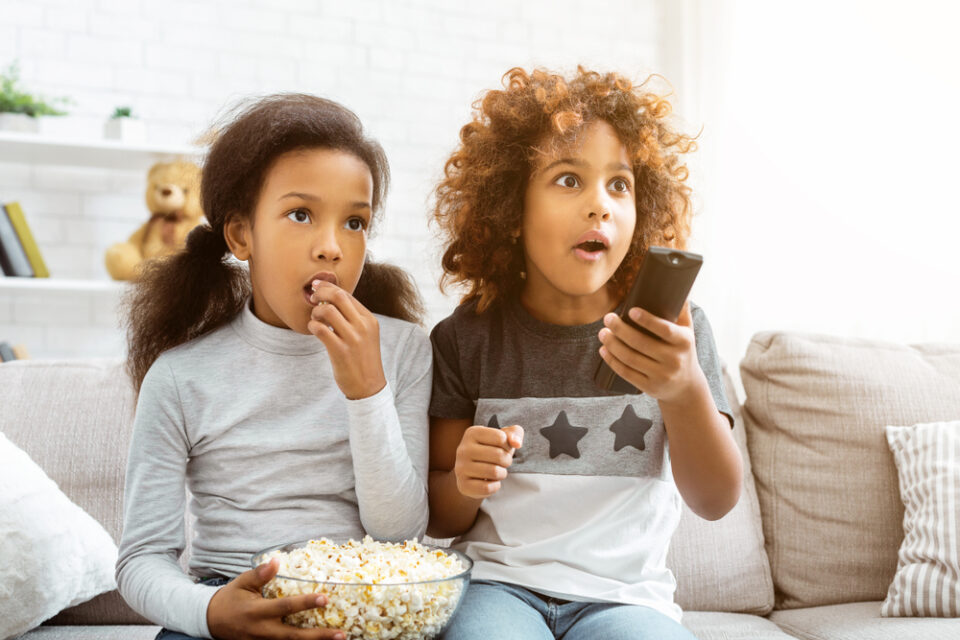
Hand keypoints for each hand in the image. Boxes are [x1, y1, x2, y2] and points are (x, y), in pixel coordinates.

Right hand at [206, 558, 344, 639]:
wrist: (212, 621)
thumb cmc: (231, 598)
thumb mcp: (242, 582)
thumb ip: (260, 573)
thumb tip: (277, 560)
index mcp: (257, 611)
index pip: (286, 607)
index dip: (306, 603)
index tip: (325, 598)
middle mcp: (263, 630)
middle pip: (294, 636)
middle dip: (318, 636)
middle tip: (341, 634)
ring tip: (339, 638)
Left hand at [308, 280, 386, 399]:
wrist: (369, 386)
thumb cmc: (362, 359)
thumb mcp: (366, 335)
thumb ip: (353, 318)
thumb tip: (330, 299)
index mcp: (369, 320)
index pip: (347, 295)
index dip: (329, 287)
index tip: (317, 286)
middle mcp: (363, 326)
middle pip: (338, 296)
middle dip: (321, 292)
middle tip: (313, 298)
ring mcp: (352, 338)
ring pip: (327, 311)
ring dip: (316, 312)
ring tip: (315, 319)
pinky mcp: (340, 351)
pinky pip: (320, 329)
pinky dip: (313, 326)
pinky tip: (314, 330)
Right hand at [454, 425, 523, 498]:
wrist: (473, 473)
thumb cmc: (492, 451)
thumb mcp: (504, 437)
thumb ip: (514, 433)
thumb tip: (516, 443)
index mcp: (472, 433)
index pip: (501, 437)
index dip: (508, 445)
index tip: (502, 448)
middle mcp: (463, 449)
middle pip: (499, 455)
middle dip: (507, 460)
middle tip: (502, 462)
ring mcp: (461, 468)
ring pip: (494, 472)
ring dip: (502, 473)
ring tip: (497, 471)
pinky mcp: (463, 485)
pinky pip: (488, 488)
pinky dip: (495, 486)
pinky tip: (490, 481)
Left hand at [597, 302, 706, 403]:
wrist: (686, 387)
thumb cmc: (683, 352)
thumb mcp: (687, 332)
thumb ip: (681, 311)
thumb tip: (680, 286)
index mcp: (684, 342)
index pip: (665, 329)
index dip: (647, 320)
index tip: (630, 310)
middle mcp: (674, 360)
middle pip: (641, 343)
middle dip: (620, 330)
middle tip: (608, 318)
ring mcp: (661, 376)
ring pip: (631, 358)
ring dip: (612, 344)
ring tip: (602, 333)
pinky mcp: (649, 387)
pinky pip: (626, 373)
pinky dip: (612, 361)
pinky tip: (604, 350)